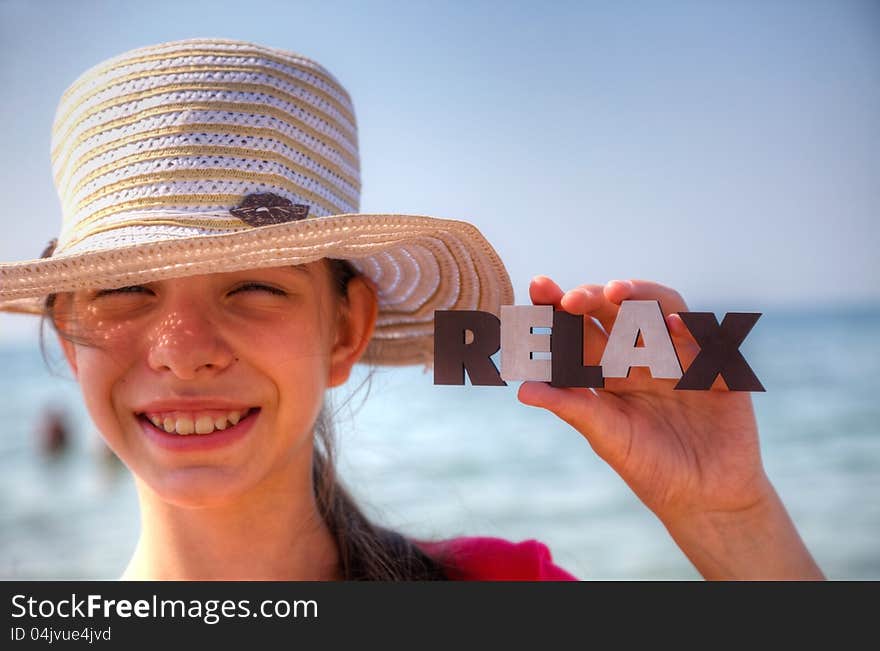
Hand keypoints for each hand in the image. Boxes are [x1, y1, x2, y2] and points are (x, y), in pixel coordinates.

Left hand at [518, 276, 823, 578]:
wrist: (706, 498)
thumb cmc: (651, 469)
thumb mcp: (608, 438)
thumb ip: (572, 408)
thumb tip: (522, 391)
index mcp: (609, 371)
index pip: (580, 329)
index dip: (559, 306)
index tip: (537, 287)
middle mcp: (641, 356)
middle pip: (616, 311)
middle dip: (593, 296)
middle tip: (573, 299)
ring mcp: (679, 357)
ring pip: (660, 308)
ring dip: (640, 294)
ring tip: (617, 292)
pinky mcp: (718, 367)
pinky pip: (705, 337)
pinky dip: (688, 327)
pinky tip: (672, 325)